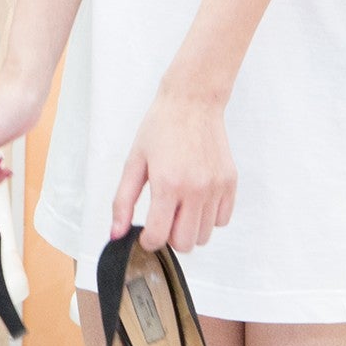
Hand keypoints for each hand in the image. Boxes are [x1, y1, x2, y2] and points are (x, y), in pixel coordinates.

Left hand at [110, 83, 236, 252]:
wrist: (192, 101)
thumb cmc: (161, 127)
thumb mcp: (134, 162)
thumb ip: (122, 201)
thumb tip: (116, 233)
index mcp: (168, 184)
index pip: (159, 237)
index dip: (148, 240)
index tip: (146, 232)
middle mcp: (195, 189)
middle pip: (185, 243)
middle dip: (169, 237)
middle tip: (163, 218)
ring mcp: (216, 187)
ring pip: (205, 236)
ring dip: (190, 229)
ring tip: (180, 207)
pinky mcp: (230, 183)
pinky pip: (222, 220)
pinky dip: (209, 217)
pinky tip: (197, 200)